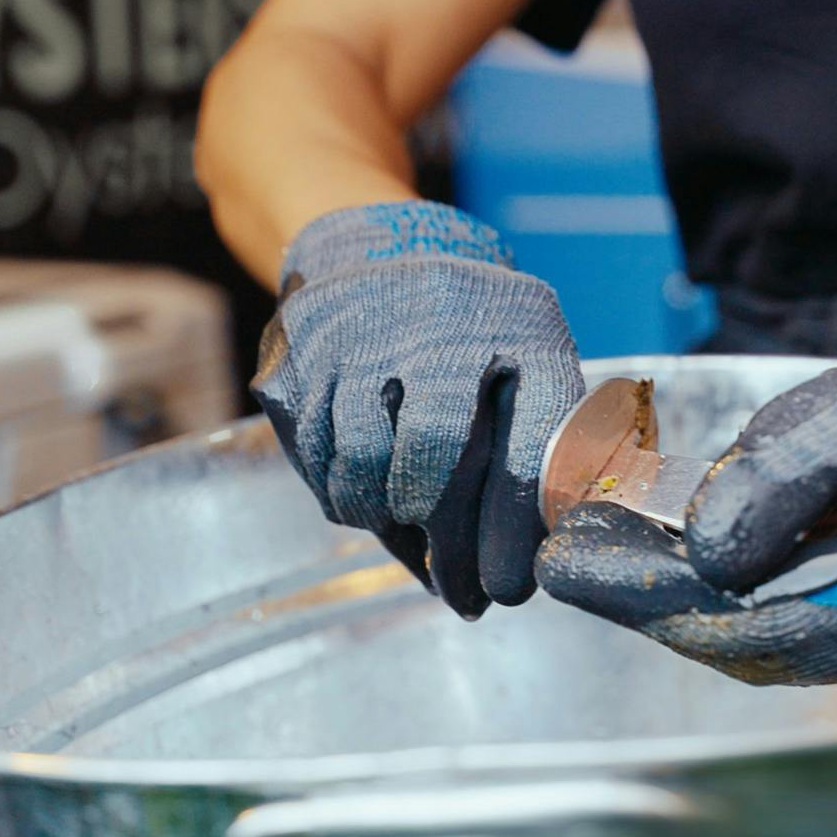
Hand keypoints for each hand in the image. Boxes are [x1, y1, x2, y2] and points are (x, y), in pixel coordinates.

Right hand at [253, 202, 582, 618]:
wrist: (375, 249)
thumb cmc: (469, 339)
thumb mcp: (524, 369)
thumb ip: (528, 459)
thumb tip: (499, 580)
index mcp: (525, 326)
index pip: (534, 429)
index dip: (517, 521)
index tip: (507, 587)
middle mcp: (444, 316)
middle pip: (436, 445)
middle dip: (445, 534)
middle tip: (457, 584)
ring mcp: (365, 328)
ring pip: (365, 458)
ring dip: (384, 515)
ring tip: (404, 521)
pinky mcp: (302, 347)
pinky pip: (316, 452)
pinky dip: (341, 490)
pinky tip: (364, 490)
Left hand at [537, 291, 836, 684]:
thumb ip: (773, 481)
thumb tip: (694, 551)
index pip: (746, 626)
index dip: (645, 601)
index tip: (567, 570)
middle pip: (748, 643)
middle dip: (652, 601)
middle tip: (570, 560)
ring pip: (766, 638)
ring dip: (684, 597)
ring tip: (602, 552)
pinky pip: (794, 621)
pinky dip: (732, 590)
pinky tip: (675, 554)